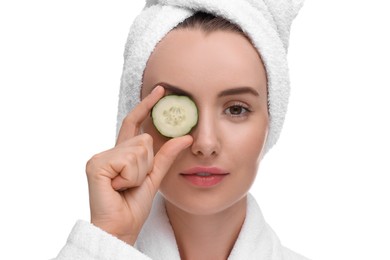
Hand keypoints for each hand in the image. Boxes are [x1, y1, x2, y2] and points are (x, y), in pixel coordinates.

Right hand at [85, 85, 192, 244]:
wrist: (120, 227)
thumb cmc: (133, 205)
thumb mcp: (155, 177)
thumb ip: (166, 156)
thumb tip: (186, 137)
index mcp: (122, 153)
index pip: (135, 122)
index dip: (147, 106)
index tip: (161, 90)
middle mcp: (109, 151)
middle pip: (143, 139)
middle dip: (147, 163)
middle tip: (134, 182)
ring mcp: (101, 157)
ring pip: (139, 149)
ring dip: (139, 172)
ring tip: (126, 187)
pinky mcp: (97, 164)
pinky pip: (129, 160)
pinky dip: (131, 177)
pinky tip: (118, 187)